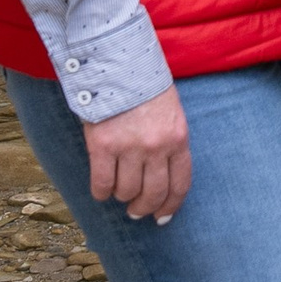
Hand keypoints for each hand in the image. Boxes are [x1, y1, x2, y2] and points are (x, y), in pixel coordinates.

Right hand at [85, 85, 191, 221]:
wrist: (117, 64)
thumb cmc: (144, 88)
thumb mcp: (171, 113)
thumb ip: (170, 143)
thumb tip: (162, 178)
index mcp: (178, 138)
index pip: (180, 184)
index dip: (170, 206)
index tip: (162, 217)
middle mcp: (157, 147)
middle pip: (153, 194)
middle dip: (143, 208)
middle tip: (135, 211)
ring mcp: (130, 147)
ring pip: (126, 191)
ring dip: (121, 196)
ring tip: (117, 190)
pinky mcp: (103, 146)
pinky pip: (102, 183)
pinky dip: (101, 192)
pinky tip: (100, 189)